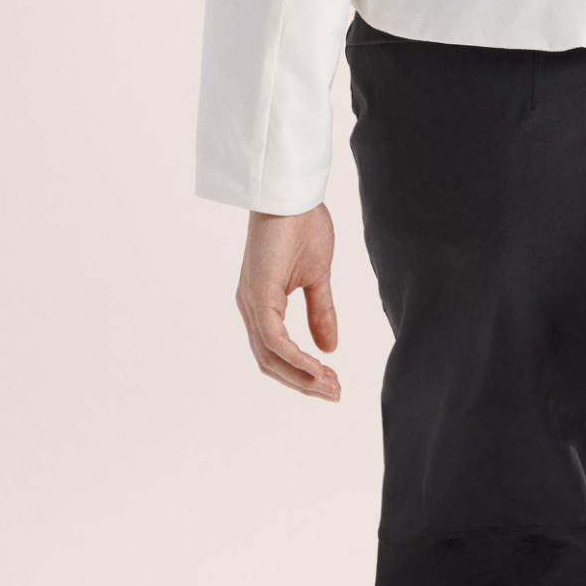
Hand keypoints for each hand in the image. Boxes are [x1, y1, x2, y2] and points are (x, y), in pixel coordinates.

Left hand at [236, 203, 341, 399]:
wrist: (293, 193)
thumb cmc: (302, 225)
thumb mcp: (318, 277)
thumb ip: (321, 312)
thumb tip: (330, 348)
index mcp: (262, 304)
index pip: (277, 353)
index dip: (302, 373)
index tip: (332, 384)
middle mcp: (250, 308)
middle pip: (271, 363)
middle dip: (303, 383)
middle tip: (335, 392)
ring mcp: (251, 303)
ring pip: (270, 357)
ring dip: (301, 377)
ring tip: (330, 386)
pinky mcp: (257, 295)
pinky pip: (273, 340)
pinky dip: (295, 358)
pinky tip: (317, 367)